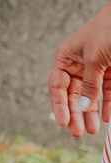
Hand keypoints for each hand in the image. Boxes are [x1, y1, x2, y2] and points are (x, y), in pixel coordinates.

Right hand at [49, 0, 110, 136]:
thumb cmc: (108, 31)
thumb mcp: (95, 59)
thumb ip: (89, 85)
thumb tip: (82, 107)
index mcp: (66, 58)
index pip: (58, 86)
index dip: (59, 104)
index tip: (63, 122)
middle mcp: (79, 65)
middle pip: (74, 94)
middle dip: (77, 113)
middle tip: (78, 132)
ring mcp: (97, 69)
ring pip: (92, 96)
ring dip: (93, 113)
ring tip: (94, 129)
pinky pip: (108, 92)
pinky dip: (108, 105)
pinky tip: (108, 117)